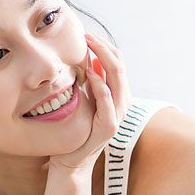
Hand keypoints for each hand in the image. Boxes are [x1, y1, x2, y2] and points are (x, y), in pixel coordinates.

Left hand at [46, 33, 130, 171]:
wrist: (72, 160)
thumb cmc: (77, 129)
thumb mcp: (85, 100)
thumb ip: (93, 83)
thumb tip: (93, 60)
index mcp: (117, 94)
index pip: (118, 62)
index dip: (104, 46)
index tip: (87, 34)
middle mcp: (122, 102)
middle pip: (120, 66)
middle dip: (103, 48)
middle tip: (86, 35)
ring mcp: (118, 115)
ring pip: (118, 79)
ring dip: (104, 60)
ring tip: (89, 47)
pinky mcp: (109, 127)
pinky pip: (108, 102)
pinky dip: (101, 86)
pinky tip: (90, 74)